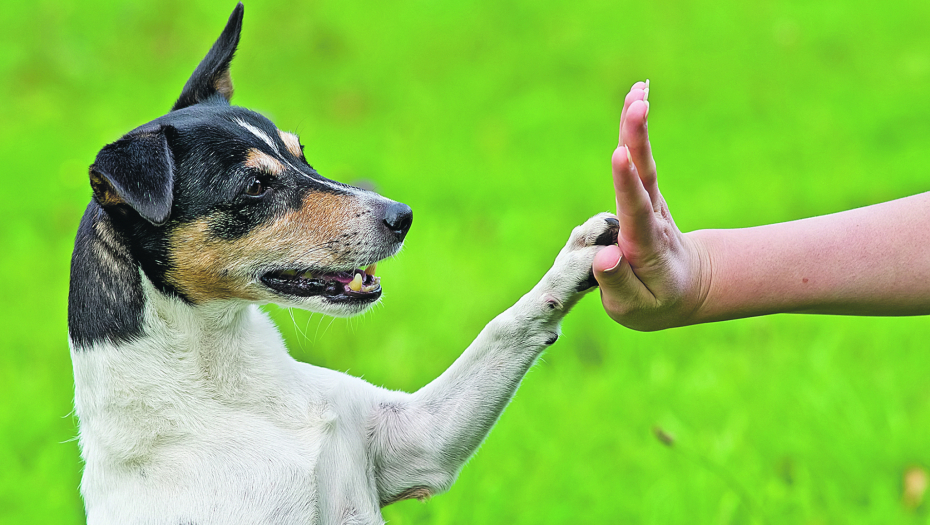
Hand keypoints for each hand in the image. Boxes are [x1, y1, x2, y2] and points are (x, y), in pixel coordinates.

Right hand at [592, 81, 708, 330]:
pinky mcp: (644, 194)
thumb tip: (606, 256)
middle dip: (638, 140)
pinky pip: (639, 159)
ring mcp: (650, 203)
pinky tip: (635, 97)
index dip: (626, 184)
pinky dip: (635, 129)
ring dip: (637, 127)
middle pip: (644, 176)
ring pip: (643, 162)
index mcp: (645, 246)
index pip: (635, 212)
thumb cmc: (654, 302)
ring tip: (637, 91)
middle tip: (637, 105)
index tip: (620, 156)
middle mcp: (651, 218)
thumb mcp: (635, 309)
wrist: (686, 288)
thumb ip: (618, 284)